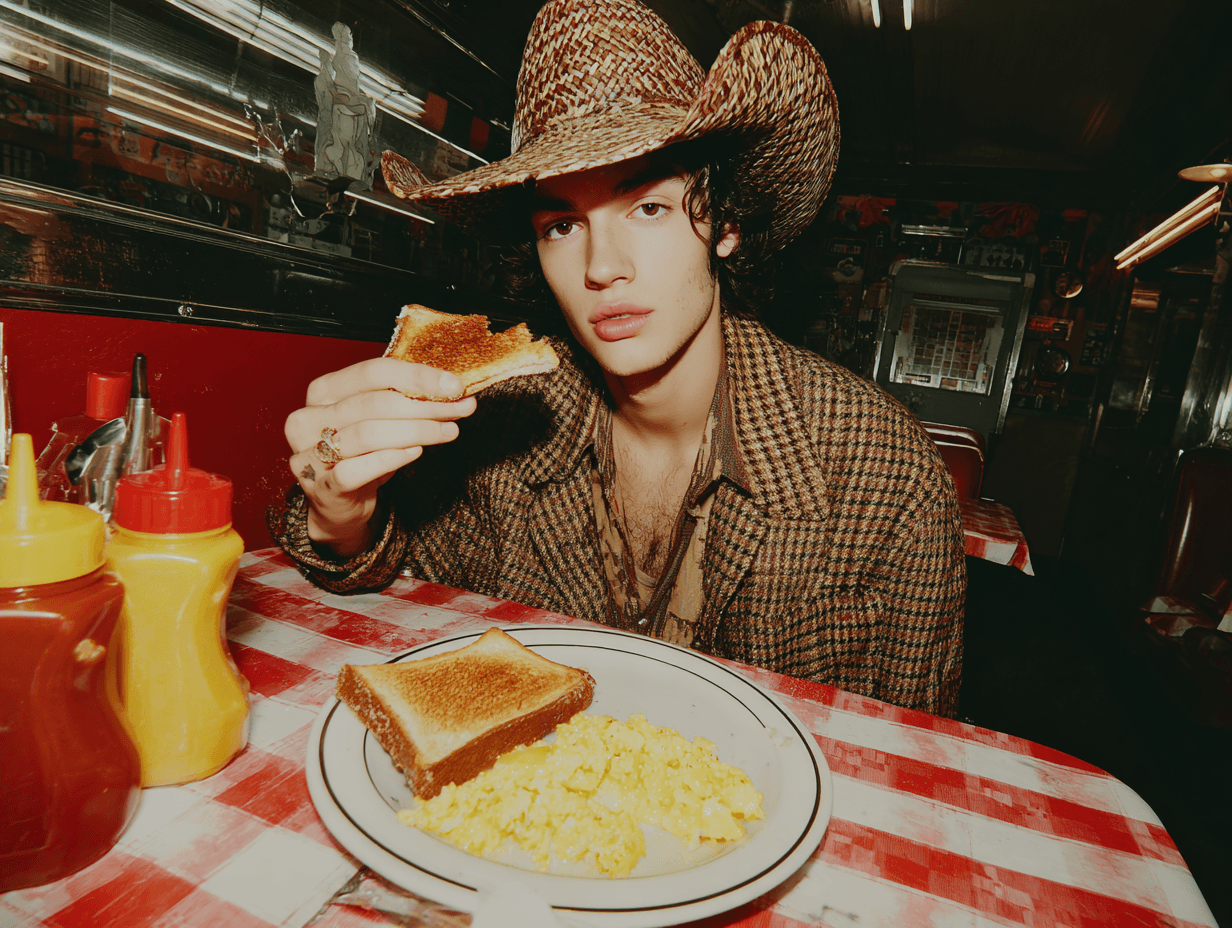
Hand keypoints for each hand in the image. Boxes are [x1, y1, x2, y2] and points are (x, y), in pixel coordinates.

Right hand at [284, 358, 476, 556]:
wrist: (338, 504)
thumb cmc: (362, 455)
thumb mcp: (380, 421)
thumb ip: (406, 401)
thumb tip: (453, 390)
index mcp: (324, 391)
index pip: (373, 372)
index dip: (418, 377)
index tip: (455, 386)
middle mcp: (308, 417)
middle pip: (374, 402)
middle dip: (425, 405)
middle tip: (460, 409)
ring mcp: (308, 452)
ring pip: (368, 433)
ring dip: (416, 431)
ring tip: (447, 431)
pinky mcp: (319, 486)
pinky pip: (355, 469)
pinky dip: (390, 459)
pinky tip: (415, 453)